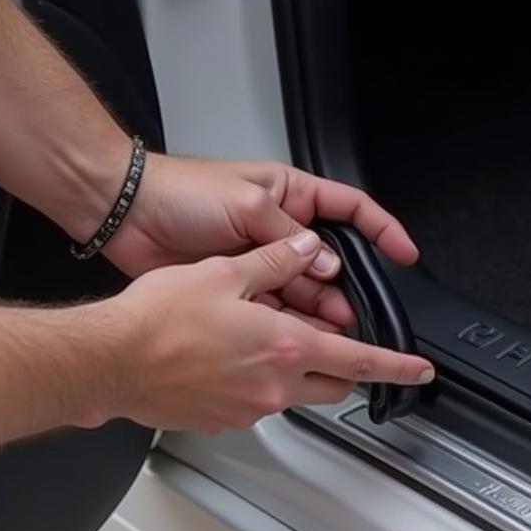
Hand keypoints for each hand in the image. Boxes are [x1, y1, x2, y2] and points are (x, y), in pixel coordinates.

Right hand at [93, 231, 433, 433]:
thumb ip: (276, 261)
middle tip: (346, 351)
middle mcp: (274, 386)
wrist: (111, 360)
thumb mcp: (225, 272)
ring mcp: (247, 410)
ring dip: (297, 373)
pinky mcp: (220, 421)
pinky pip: (254, 404)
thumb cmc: (159, 319)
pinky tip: (229, 361)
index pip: (361, 361)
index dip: (397, 366)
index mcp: (286, 347)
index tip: (419, 371)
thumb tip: (307, 249)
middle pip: (334, 385)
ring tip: (268, 344)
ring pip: (294, 394)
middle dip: (348, 370)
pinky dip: (256, 384)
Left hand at [97, 155, 419, 331]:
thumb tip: (327, 268)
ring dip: (319, 312)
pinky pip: (274, 310)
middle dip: (346, 288)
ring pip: (304, 292)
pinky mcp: (238, 287)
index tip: (404, 255)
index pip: (350, 211)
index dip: (382, 232)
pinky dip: (289, 324)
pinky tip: (299, 338)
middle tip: (356, 313)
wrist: (127, 214)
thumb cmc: (179, 192)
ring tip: (332, 333)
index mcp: (290, 196)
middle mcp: (279, 230)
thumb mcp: (247, 203)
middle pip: (329, 264)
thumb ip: (290, 240)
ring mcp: (259, 260)